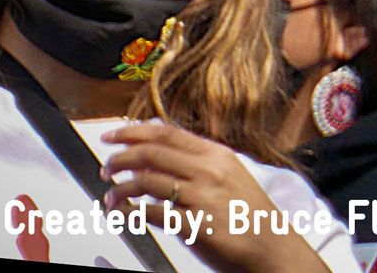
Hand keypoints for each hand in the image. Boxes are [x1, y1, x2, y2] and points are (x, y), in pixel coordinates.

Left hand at [101, 122, 325, 272]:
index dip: (133, 131)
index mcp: (217, 154)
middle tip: (106, 168)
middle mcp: (209, 170)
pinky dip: (127, 214)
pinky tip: (121, 216)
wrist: (271, 246)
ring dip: (119, 188)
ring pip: (145, 181)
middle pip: (151, 153)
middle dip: (119, 159)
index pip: (166, 133)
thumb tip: (157, 153)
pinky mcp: (194, 225)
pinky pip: (149, 214)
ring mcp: (202, 196)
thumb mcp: (228, 175)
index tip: (111, 135)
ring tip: (110, 196)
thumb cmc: (248, 214)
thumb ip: (195, 163)